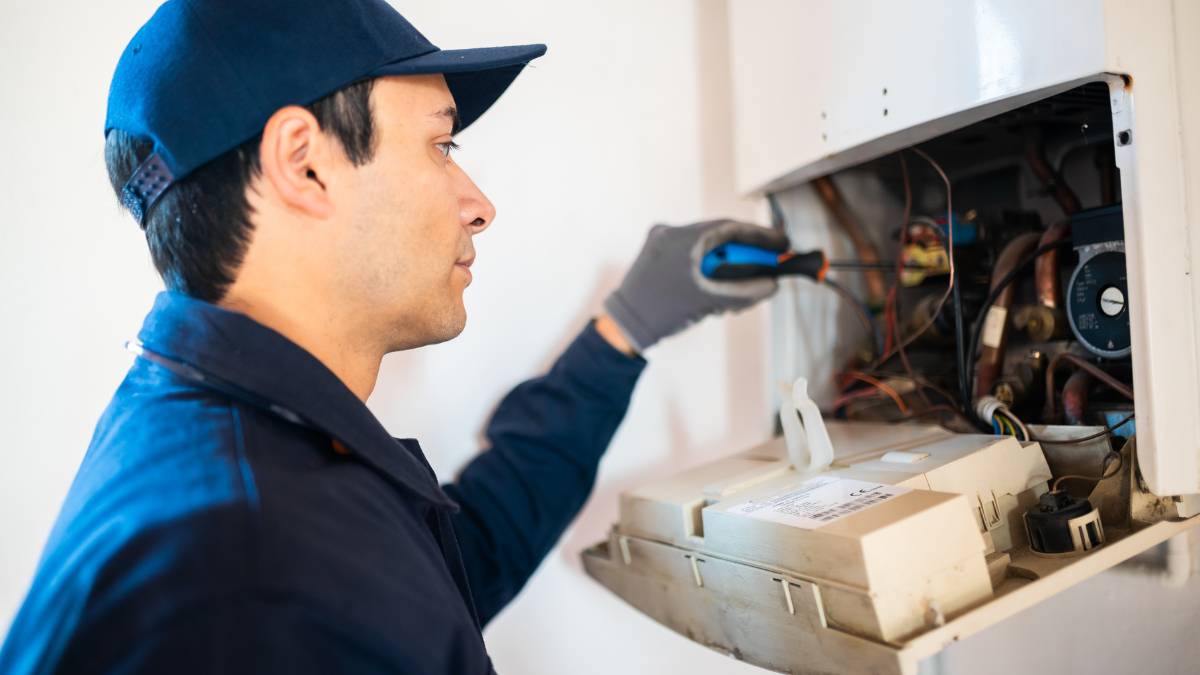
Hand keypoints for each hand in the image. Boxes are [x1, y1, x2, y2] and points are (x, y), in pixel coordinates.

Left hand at [603, 219, 788, 351]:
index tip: (781, 244)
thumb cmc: (662, 312)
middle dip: (744, 257)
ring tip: (734, 295)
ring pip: (707, 248)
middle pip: (720, 238)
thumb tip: (772, 285)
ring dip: (725, 268)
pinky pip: (692, 255)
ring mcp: (661, 242)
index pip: (731, 228)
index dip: (760, 237)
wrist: (624, 326)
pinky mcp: (657, 254)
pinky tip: (713, 294)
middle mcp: (670, 232)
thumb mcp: (710, 302)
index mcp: (682, 238)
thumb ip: (745, 291)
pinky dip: (707, 270)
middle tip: (766, 270)